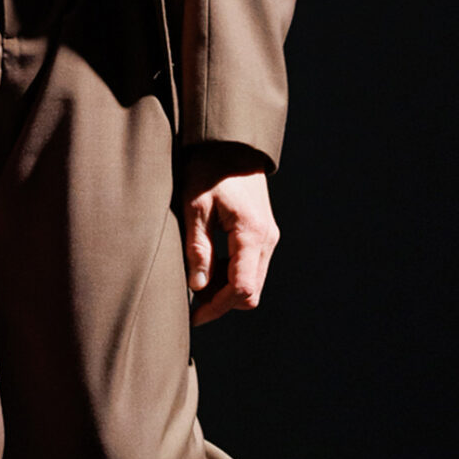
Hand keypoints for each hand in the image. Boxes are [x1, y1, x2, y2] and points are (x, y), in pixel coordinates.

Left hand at [180, 145, 279, 326]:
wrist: (231, 142)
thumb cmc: (209, 169)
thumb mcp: (194, 205)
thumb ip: (197, 247)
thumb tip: (198, 286)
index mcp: (251, 234)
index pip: (241, 289)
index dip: (216, 308)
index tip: (192, 316)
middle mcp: (266, 239)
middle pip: (250, 291)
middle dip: (221, 303)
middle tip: (191, 306)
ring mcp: (267, 236)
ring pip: (252, 281)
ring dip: (225, 290)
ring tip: (195, 285)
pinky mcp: (262, 232)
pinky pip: (250, 266)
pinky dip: (231, 274)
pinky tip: (207, 267)